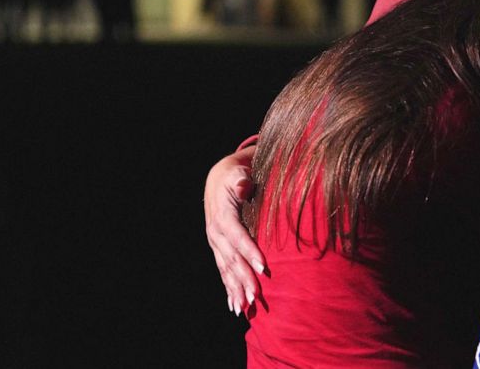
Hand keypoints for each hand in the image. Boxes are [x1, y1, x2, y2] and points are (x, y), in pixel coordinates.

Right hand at [203, 145, 265, 316]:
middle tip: (257, 295)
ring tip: (246, 306)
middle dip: (245, 278)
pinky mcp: (218, 250)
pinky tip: (235, 306)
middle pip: (232, 259)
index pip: (238, 236)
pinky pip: (223, 272)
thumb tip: (244, 185)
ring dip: (236, 289)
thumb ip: (242, 179)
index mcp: (222, 216)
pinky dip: (229, 289)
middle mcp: (216, 234)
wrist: (218, 180)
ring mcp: (216, 244)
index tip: (264, 267)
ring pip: (226, 270)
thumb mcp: (238, 173)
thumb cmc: (235, 176)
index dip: (250, 251)